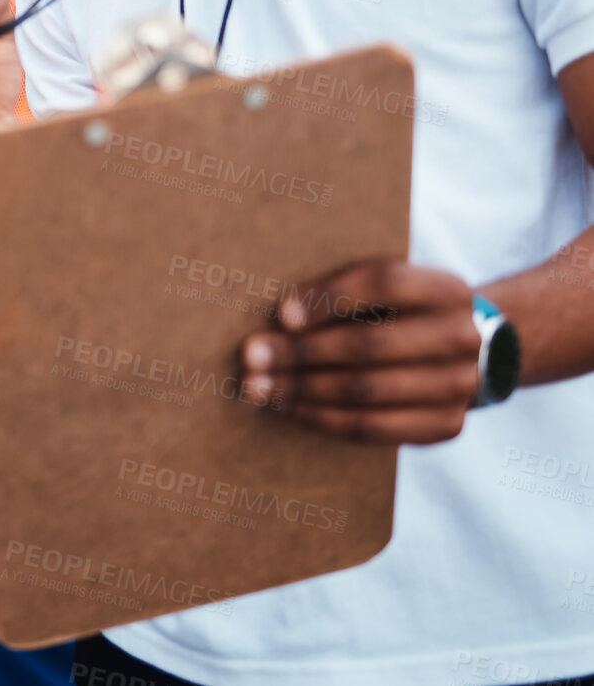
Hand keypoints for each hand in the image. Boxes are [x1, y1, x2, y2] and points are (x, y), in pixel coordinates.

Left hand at [238, 260, 480, 443]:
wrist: (458, 355)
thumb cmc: (400, 313)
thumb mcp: (388, 290)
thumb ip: (345, 293)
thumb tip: (280, 319)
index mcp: (446, 288)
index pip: (384, 283)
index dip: (330, 298)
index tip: (282, 314)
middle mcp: (461, 336)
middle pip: (368, 344)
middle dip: (301, 352)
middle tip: (250, 357)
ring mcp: (460, 386)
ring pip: (366, 390)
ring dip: (302, 390)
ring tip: (258, 387)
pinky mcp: (445, 425)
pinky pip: (374, 427)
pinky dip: (325, 418)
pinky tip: (290, 408)